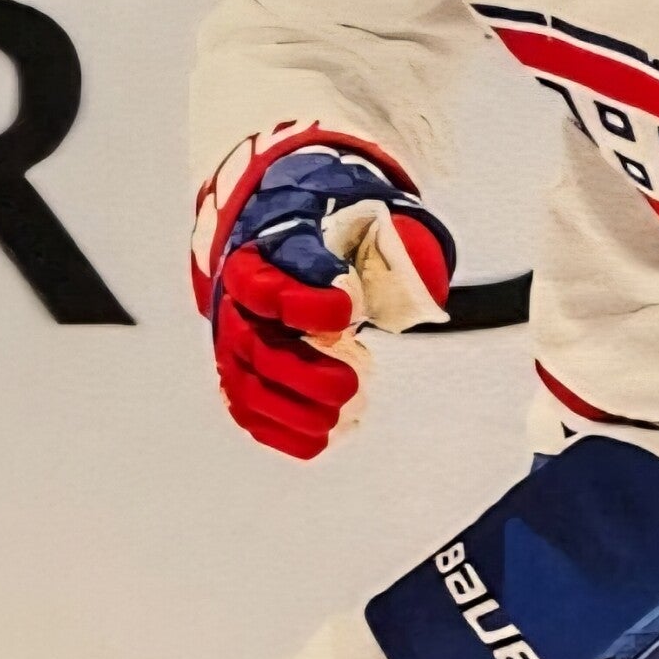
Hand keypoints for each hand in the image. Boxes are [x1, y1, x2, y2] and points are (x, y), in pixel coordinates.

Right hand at [208, 145, 455, 458]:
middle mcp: (240, 297)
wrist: (285, 237)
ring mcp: (234, 335)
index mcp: (268, 252)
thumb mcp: (368, 220)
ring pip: (244, 382)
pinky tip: (319, 438)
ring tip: (338, 418)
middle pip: (254, 342)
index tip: (349, 313)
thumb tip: (424, 285)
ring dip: (292, 410)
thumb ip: (400, 244)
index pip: (269, 280)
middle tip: (349, 386)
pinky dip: (280, 430)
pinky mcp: (240, 368)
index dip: (305, 303)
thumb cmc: (334, 232)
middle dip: (301, 372)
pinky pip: (246, 407)